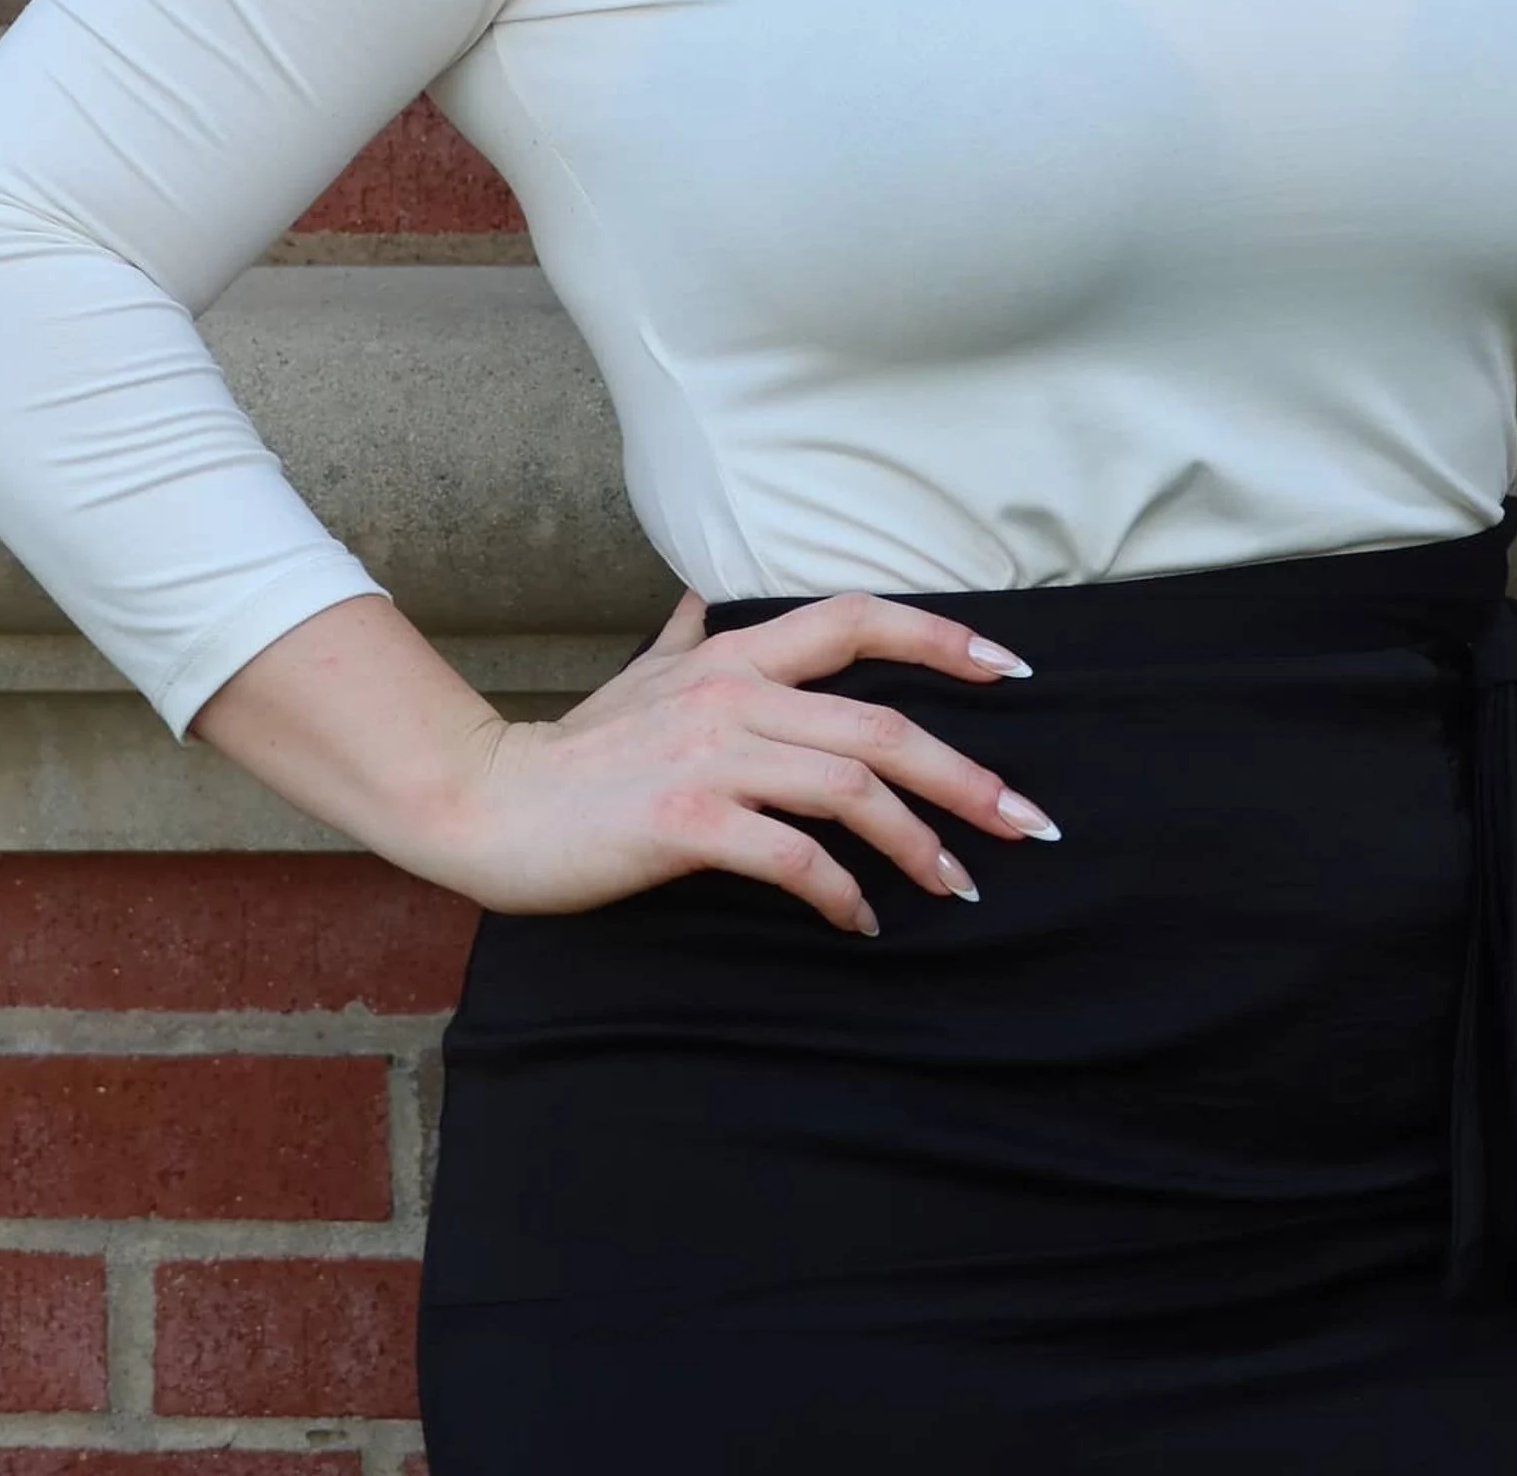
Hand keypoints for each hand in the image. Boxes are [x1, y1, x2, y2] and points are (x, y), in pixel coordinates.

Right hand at [442, 589, 1058, 931]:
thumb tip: (699, 595)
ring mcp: (711, 754)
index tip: (1012, 670)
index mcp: (735, 653)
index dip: (942, 637)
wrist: (489, 803)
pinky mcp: (686, 820)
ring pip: (851, 788)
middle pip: (882, 722)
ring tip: (959, 884)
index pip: (859, 619)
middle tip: (1027, 820)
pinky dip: (841, 893)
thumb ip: (682, 636)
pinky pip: (792, 857)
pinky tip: (862, 921)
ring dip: (919, 843)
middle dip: (968, 775)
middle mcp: (734, 691)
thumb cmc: (574, 749)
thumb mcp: (638, 675)